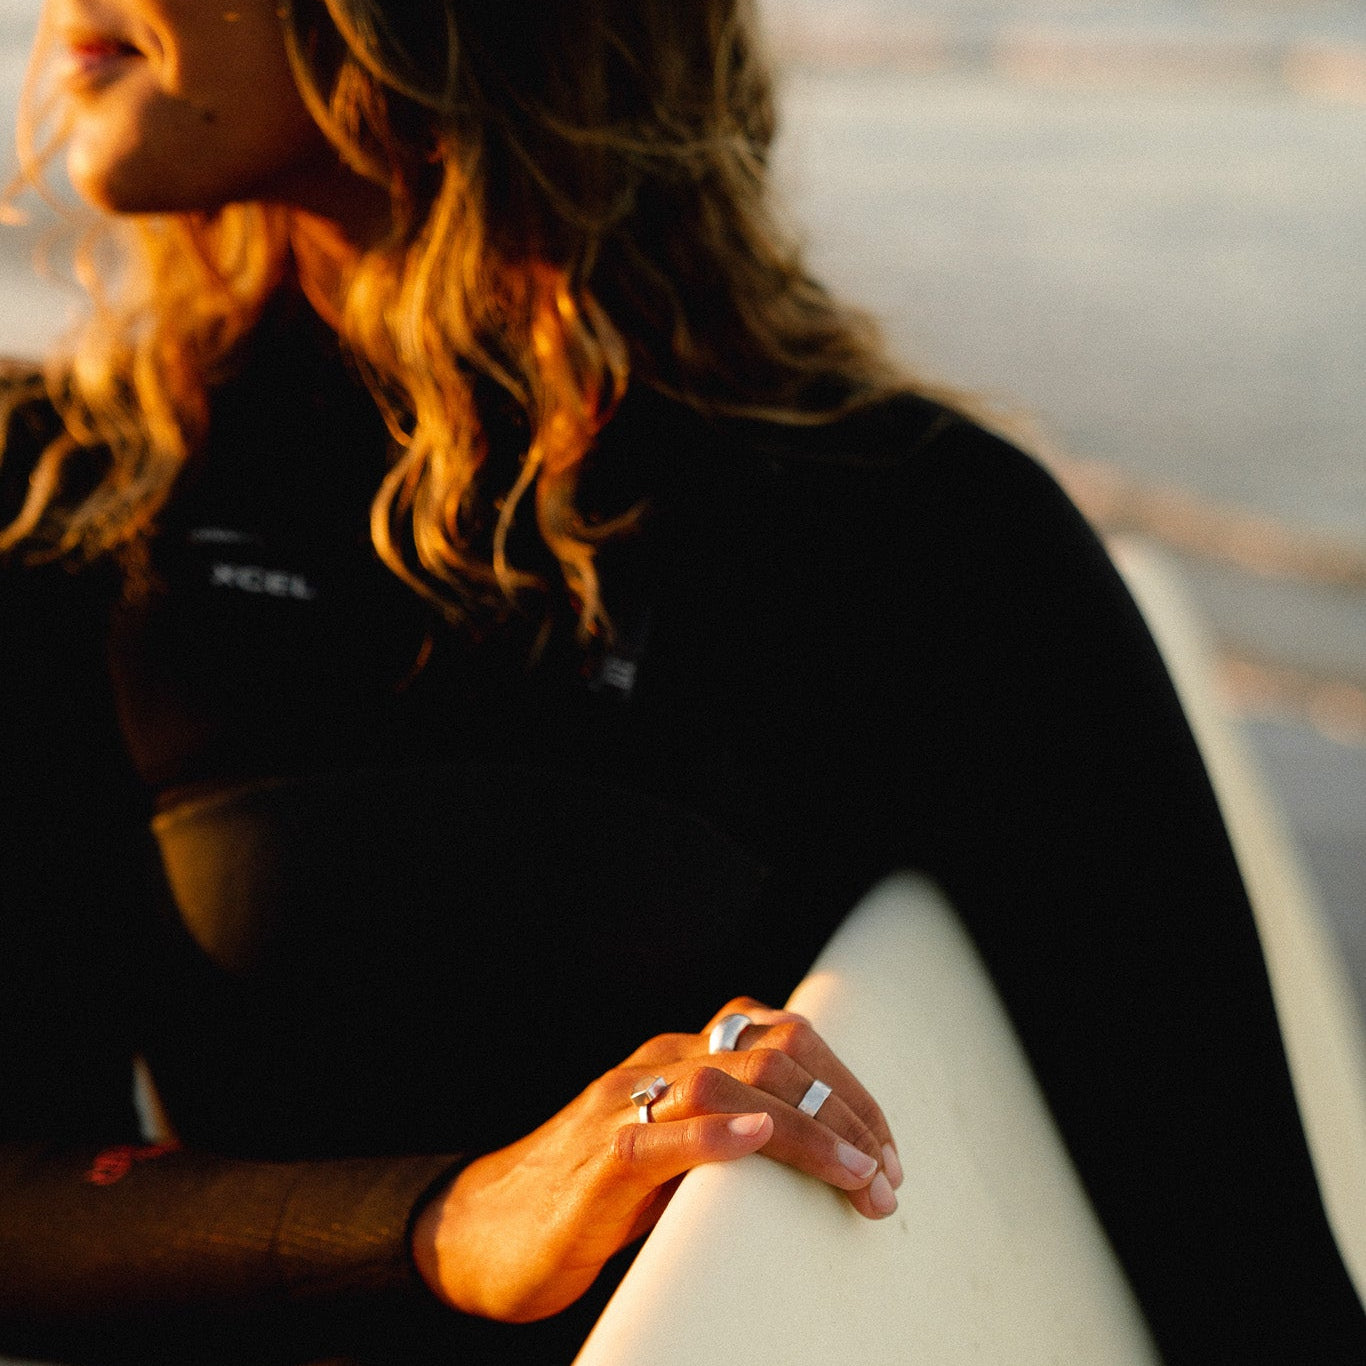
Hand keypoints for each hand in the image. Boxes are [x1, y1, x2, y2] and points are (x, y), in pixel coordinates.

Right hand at [411, 997, 901, 1322]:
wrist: (478, 1233)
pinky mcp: (597, 1163)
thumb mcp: (669, 1161)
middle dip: (845, 1112)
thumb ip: (723, 1141)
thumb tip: (812, 1162)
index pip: (783, 1041)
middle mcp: (656, 1068)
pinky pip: (658, 1135)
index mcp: (678, 1063)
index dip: (847, 1090)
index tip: (888, 1150)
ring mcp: (623, 1108)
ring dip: (806, 1129)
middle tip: (889, 1177)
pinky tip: (755, 1139)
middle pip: (772, 1053)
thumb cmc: (583, 1202)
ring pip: (726, 1083)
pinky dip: (712, 1134)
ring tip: (857, 1175)